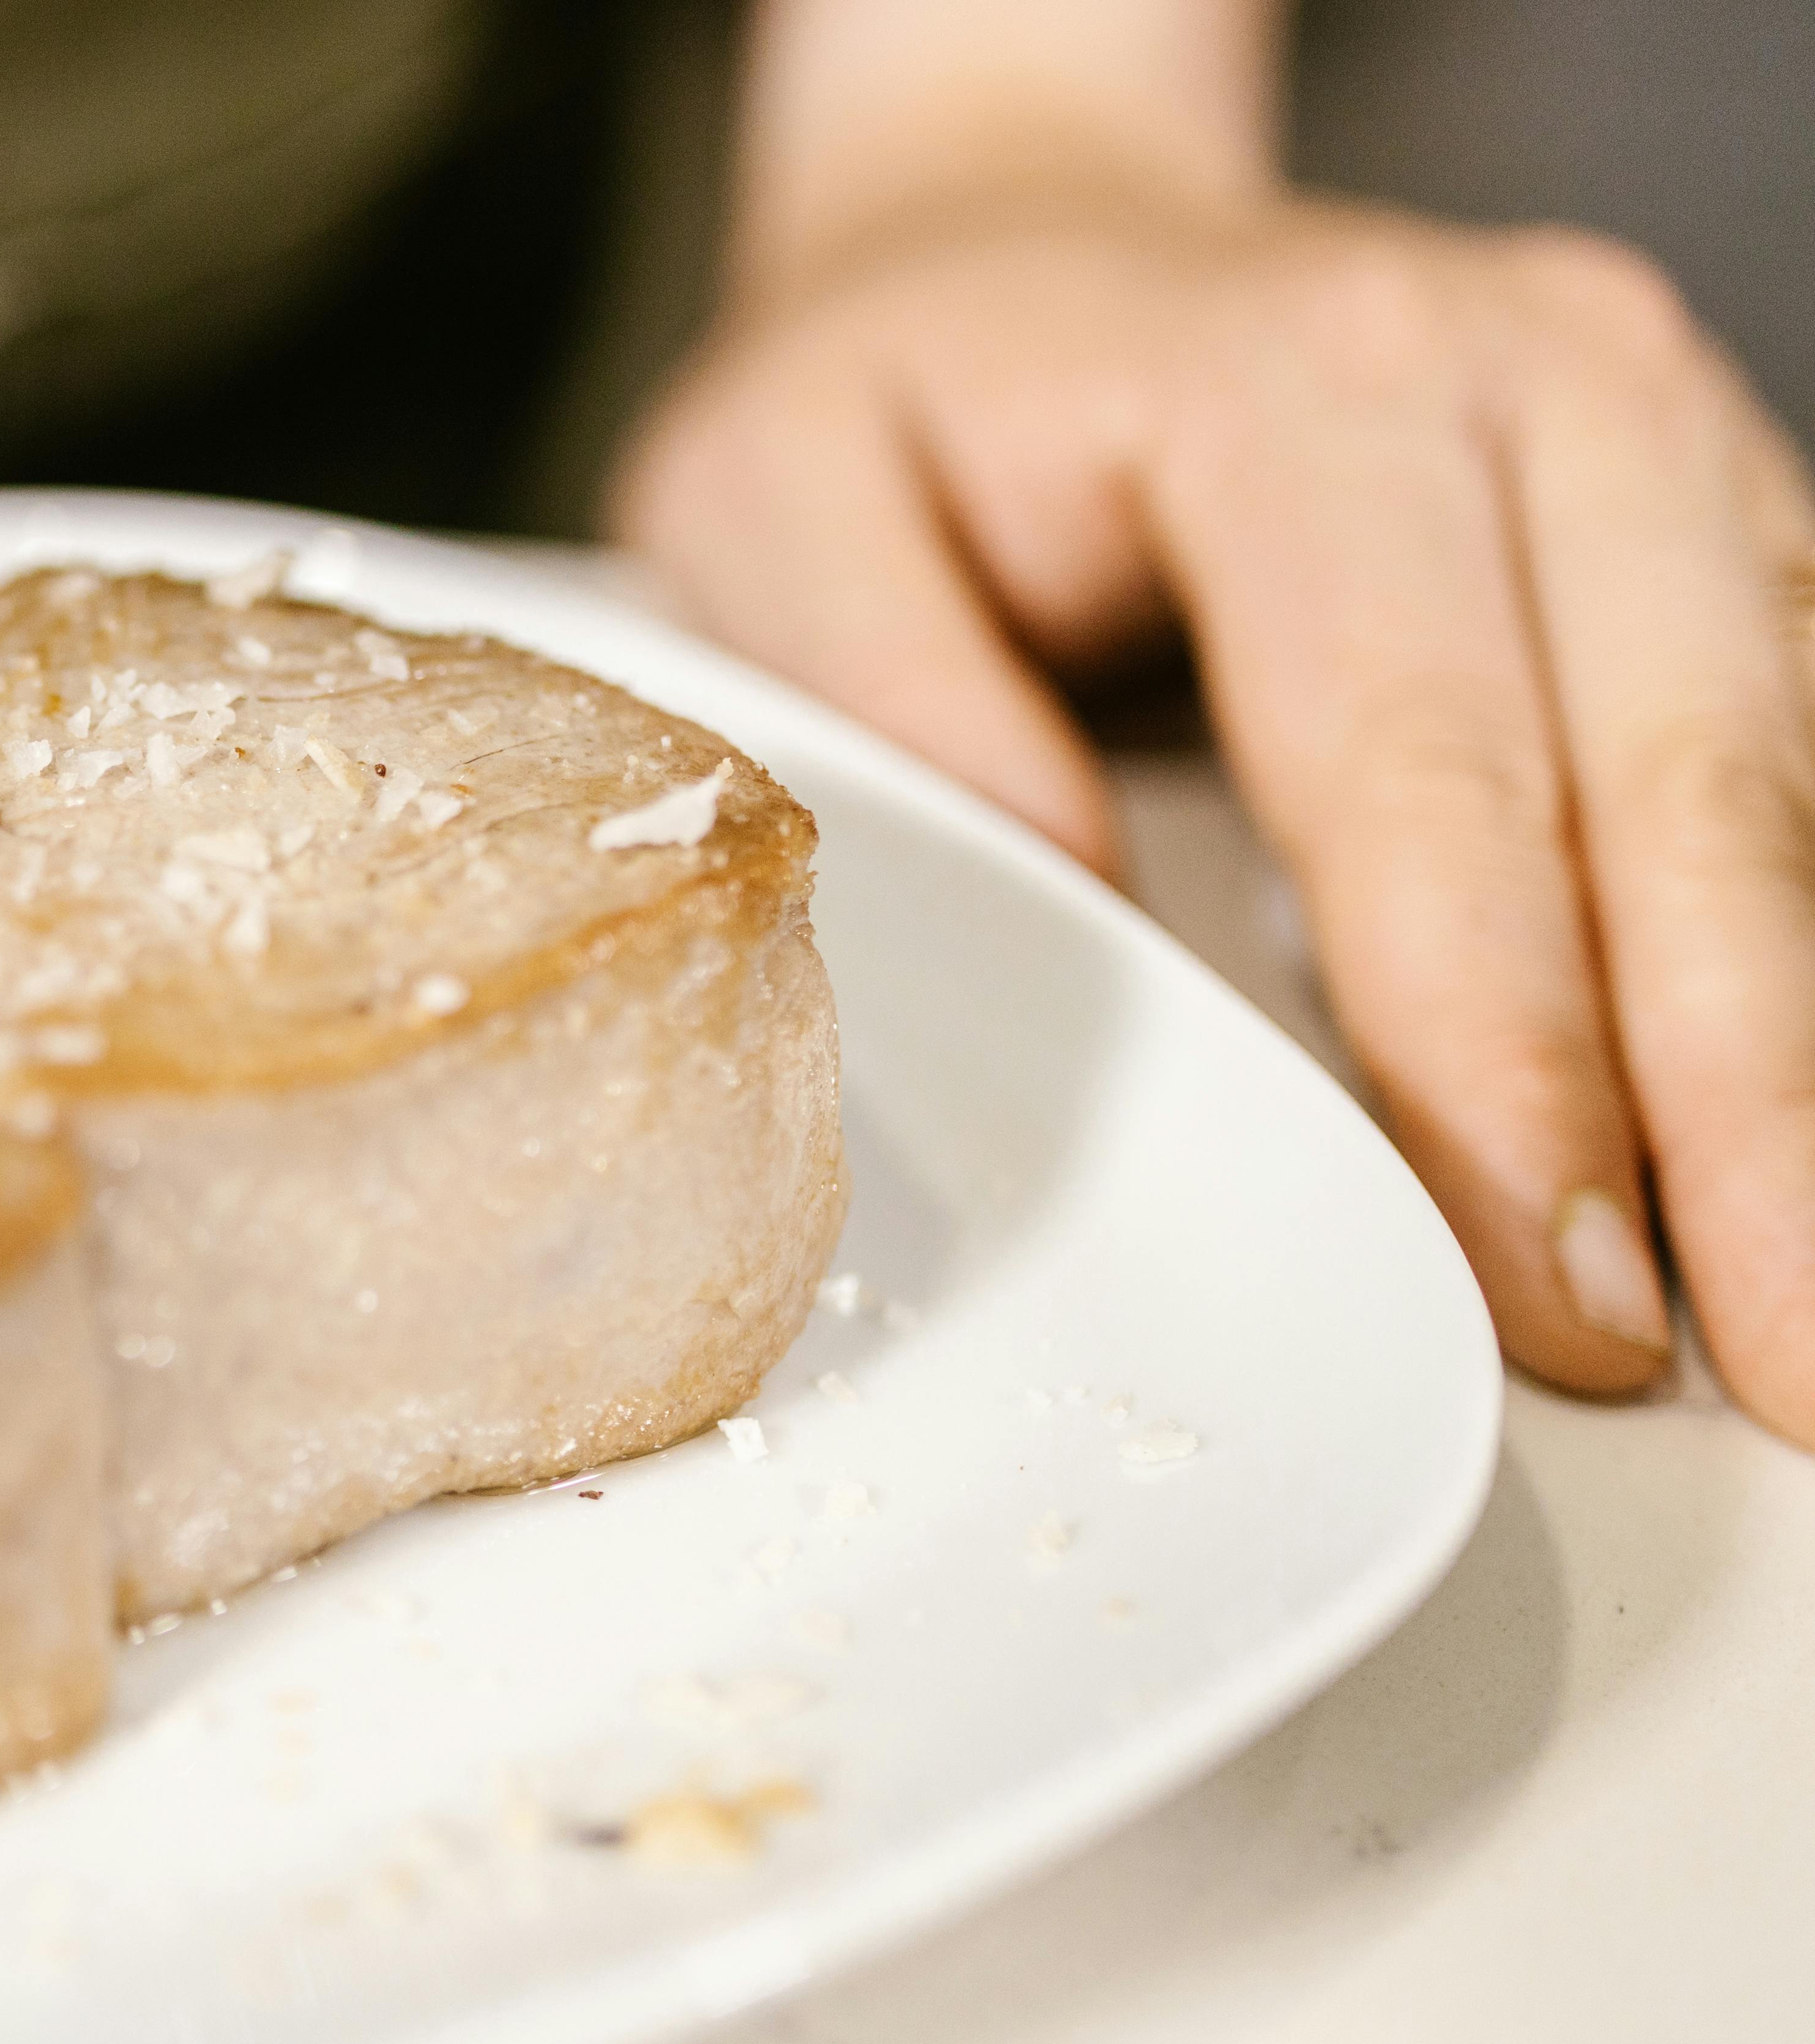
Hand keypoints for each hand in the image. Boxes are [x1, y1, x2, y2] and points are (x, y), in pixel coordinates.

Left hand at [616, 199, 1814, 1439]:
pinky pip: (1802, 742)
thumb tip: (1079, 907)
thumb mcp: (774, 500)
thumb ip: (889, 696)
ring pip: (1786, 777)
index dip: (1508, 1054)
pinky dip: (1797, 939)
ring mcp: (1660, 437)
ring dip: (1797, 1058)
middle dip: (1740, 1107)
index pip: (1433, 777)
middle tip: (1779, 1362)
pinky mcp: (1712, 509)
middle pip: (1687, 791)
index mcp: (1306, 399)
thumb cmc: (900, 395)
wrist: (1025, 238)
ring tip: (1799, 1299)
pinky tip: (1778, 1128)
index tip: (1556, 1275)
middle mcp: (1537, 390)